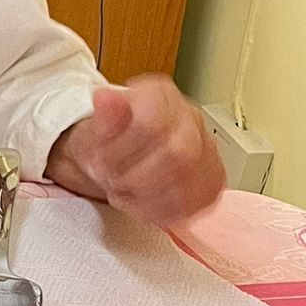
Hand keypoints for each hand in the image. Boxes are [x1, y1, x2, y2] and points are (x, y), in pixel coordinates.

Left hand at [46, 76, 225, 228]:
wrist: (119, 156)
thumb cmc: (110, 139)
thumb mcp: (95, 126)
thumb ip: (104, 115)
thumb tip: (104, 98)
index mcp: (162, 96)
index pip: (153, 123)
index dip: (121, 149)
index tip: (100, 157)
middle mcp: (191, 119)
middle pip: (177, 155)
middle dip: (134, 176)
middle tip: (111, 178)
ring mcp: (206, 151)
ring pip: (187, 182)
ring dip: (143, 195)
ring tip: (123, 188)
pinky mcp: (210, 182)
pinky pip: (193, 204)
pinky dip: (157, 210)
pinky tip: (140, 201)